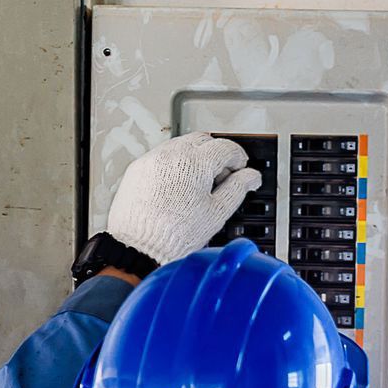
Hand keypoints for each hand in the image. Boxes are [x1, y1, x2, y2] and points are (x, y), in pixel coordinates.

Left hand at [106, 132, 260, 264]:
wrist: (140, 248)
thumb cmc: (175, 235)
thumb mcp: (217, 212)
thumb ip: (238, 188)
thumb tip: (250, 177)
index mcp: (195, 164)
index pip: (225, 147)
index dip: (239, 158)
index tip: (241, 168)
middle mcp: (171, 155)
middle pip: (203, 140)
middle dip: (217, 153)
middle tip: (222, 175)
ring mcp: (152, 160)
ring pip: (181, 144)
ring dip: (195, 157)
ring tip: (199, 184)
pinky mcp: (138, 168)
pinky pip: (162, 156)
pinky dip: (176, 164)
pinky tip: (179, 187)